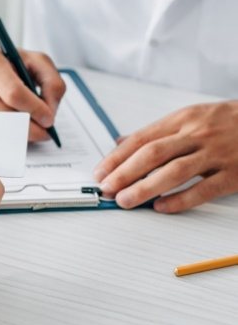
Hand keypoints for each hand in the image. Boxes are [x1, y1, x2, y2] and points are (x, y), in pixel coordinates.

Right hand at [0, 47, 65, 141]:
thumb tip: (50, 112)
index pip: (14, 93)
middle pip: (4, 116)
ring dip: (16, 134)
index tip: (48, 120)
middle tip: (44, 133)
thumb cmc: (6, 64)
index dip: (34, 110)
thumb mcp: (34, 61)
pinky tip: (7, 127)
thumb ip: (51, 82)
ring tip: (28, 129)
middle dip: (29, 128)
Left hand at [93, 101, 237, 212]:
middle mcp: (197, 134)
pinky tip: (161, 208)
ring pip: (174, 171)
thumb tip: (121, 142)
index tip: (100, 172)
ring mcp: (216, 154)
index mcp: (183, 118)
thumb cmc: (228, 121)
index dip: (117, 157)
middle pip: (152, 153)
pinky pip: (203, 189)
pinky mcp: (234, 174)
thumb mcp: (191, 116)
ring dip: (145, 188)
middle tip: (106, 188)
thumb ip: (157, 132)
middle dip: (124, 172)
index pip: (141, 138)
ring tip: (125, 200)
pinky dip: (180, 200)